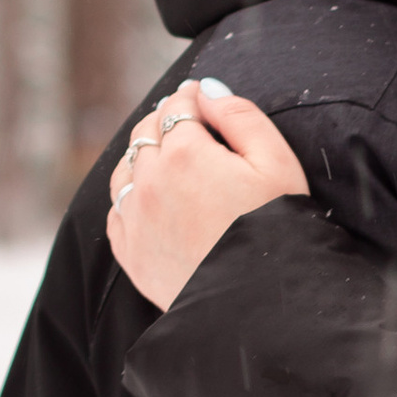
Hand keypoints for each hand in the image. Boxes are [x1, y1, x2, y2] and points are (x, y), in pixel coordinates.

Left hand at [106, 82, 309, 307]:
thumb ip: (241, 116)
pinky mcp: (131, 254)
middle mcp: (150, 182)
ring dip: (142, 157)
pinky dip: (130, 197)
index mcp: (186, 153)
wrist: (260, 305)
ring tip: (166, 160)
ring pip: (124, 169)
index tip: (200, 98)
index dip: (190, 97)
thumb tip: (207, 91)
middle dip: (164, 121)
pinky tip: (152, 200)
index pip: (177, 107)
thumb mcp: (277, 163)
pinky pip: (117, 211)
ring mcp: (135, 219)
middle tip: (186, 123)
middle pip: (145, 133)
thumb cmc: (279, 232)